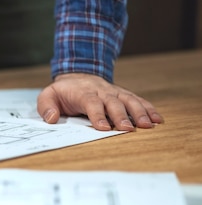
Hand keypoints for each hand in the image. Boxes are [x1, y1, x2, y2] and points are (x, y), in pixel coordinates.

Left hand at [37, 73, 163, 130]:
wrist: (76, 75)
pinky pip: (137, 100)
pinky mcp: (122, 94)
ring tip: (148, 125)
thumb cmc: (62, 92)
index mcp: (82, 92)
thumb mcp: (47, 96)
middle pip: (113, 102)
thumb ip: (46, 107)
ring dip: (139, 112)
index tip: (103, 127)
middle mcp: (101, 91)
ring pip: (128, 100)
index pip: (91, 103)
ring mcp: (114, 92)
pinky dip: (148, 108)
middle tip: (127, 129)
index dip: (97, 115)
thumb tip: (52, 118)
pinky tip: (158, 119)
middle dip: (121, 115)